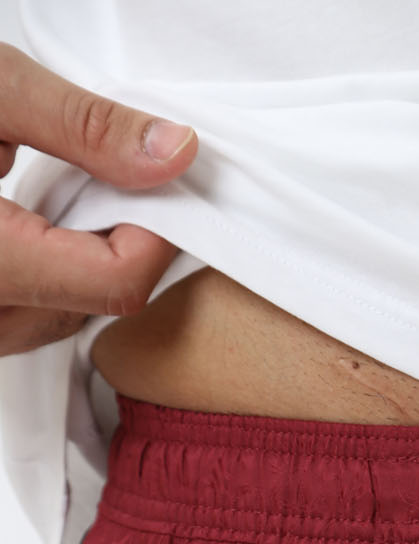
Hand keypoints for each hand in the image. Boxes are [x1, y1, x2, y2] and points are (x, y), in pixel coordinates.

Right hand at [0, 42, 195, 357]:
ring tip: (52, 192)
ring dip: (79, 264)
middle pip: (94, 307)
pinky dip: (42, 275)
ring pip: (62, 319)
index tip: (160, 182)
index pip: (116, 282)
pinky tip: (24, 223)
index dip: (154, 231)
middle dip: (116, 243)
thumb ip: (83, 127)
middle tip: (104, 175)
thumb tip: (173, 154)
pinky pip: (24, 318)